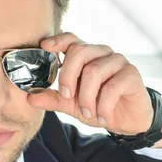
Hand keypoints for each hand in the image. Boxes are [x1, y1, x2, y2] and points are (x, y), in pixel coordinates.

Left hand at [27, 32, 152, 134]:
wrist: (127, 122)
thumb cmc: (99, 107)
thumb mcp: (72, 105)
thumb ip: (53, 98)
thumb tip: (30, 97)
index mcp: (86, 56)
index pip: (72, 39)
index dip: (58, 40)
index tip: (45, 47)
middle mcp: (102, 53)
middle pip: (79, 51)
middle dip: (68, 76)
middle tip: (68, 97)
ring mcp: (118, 61)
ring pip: (94, 71)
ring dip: (87, 97)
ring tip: (89, 113)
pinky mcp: (132, 74)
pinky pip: (112, 86)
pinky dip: (103, 106)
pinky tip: (102, 116)